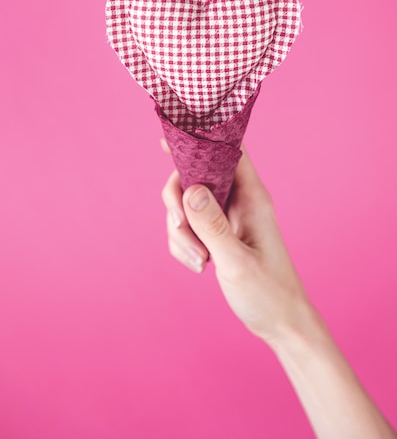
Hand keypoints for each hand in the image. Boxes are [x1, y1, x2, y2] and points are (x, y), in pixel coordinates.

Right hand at [162, 146, 309, 346]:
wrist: (279, 323)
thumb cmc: (268, 293)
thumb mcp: (236, 261)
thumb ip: (211, 225)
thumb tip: (190, 189)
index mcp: (251, 197)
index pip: (228, 152)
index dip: (200, 140)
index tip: (167, 141)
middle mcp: (238, 201)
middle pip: (193, 178)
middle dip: (178, 204)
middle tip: (180, 228)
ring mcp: (226, 217)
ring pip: (185, 206)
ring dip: (181, 233)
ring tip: (199, 261)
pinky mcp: (217, 234)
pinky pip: (187, 227)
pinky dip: (183, 245)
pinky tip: (199, 266)